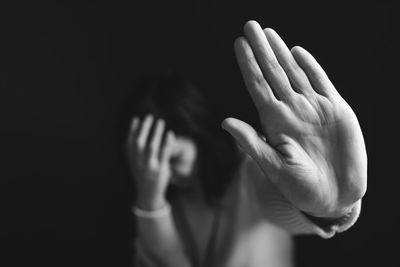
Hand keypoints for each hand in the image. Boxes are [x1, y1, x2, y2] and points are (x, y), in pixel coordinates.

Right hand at [126, 114, 174, 209]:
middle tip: (150, 116)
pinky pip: (164, 153)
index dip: (132, 130)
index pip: (129, 142)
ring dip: (156, 132)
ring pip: (152, 146)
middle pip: (139, 142)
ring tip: (161, 122)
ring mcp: (149, 167)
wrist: (148, 195)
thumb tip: (138, 130)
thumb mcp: (135, 163)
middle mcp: (139, 163)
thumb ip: (135, 149)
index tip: (136, 119)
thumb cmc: (143, 175)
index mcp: (131, 160)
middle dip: (144, 128)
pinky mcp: (160, 170)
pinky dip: (167, 142)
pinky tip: (170, 134)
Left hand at [222, 21, 366, 217]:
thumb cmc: (300, 188)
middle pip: (273, 73)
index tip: (238, 44)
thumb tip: (225, 122)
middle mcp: (291, 110)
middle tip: (250, 26)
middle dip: (262, 49)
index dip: (248, 65)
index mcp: (274, 122)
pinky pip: (321, 82)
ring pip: (294, 72)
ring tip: (269, 33)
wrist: (334, 197)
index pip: (257, 86)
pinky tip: (297, 52)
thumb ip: (251, 143)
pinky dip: (310, 66)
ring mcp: (313, 108)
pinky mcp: (336, 110)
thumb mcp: (273, 168)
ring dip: (281, 52)